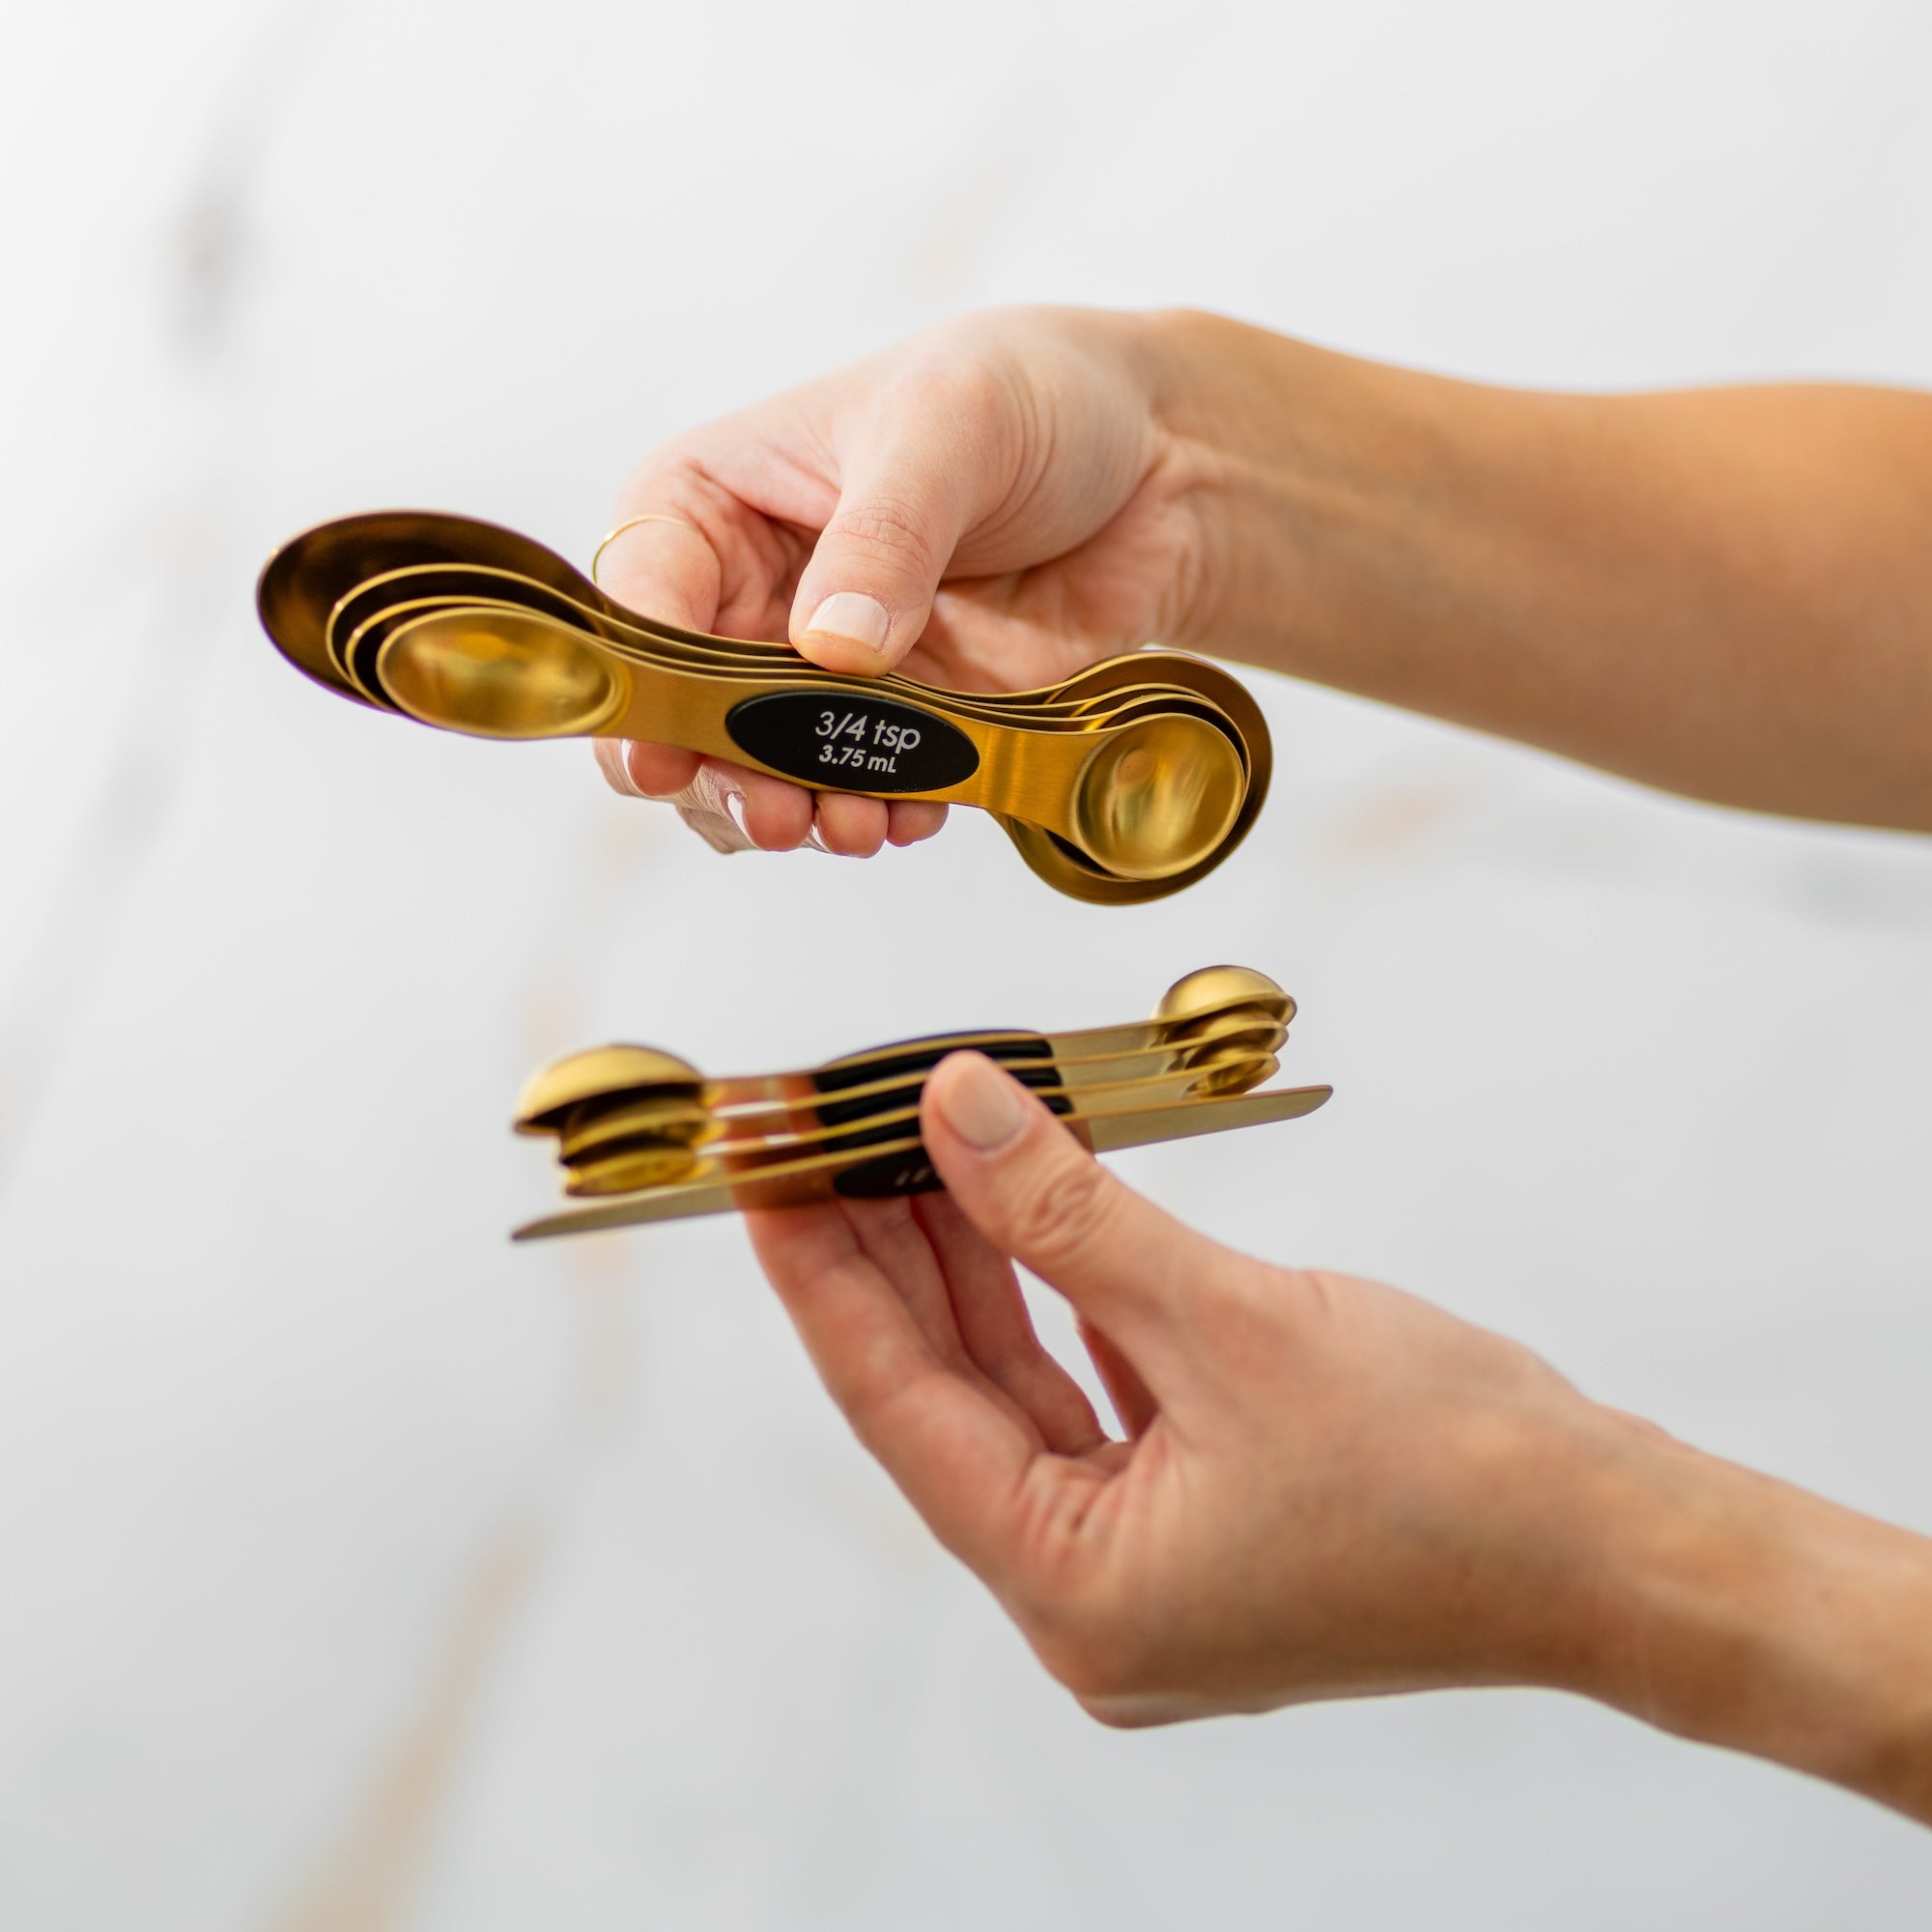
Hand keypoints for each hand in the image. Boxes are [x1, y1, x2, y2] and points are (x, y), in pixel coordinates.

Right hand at [593, 307, 1213, 854]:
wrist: (1166, 465)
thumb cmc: (1033, 397)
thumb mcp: (950, 428)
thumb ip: (887, 535)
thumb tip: (832, 649)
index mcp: (716, 500)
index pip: (642, 596)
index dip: (639, 681)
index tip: (663, 752)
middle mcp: (751, 595)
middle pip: (686, 712)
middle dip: (719, 777)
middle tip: (775, 814)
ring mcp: (825, 673)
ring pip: (766, 771)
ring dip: (797, 812)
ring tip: (852, 826)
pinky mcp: (907, 723)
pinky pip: (865, 790)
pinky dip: (879, 816)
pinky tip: (914, 815)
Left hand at [747, 1051, 1636, 1721]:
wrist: (1618, 1548)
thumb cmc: (1456, 1472)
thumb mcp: (1231, 1324)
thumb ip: (1070, 1216)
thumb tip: (956, 1112)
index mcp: (1076, 1594)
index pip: (899, 1408)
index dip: (821, 1279)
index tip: (764, 1173)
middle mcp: (1090, 1599)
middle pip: (949, 1397)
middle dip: (890, 1259)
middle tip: (831, 1138)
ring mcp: (1144, 1566)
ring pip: (1018, 1390)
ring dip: (974, 1270)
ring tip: (915, 1149)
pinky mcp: (1196, 1521)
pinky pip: (1090, 1395)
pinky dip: (1058, 1302)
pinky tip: (1025, 1214)